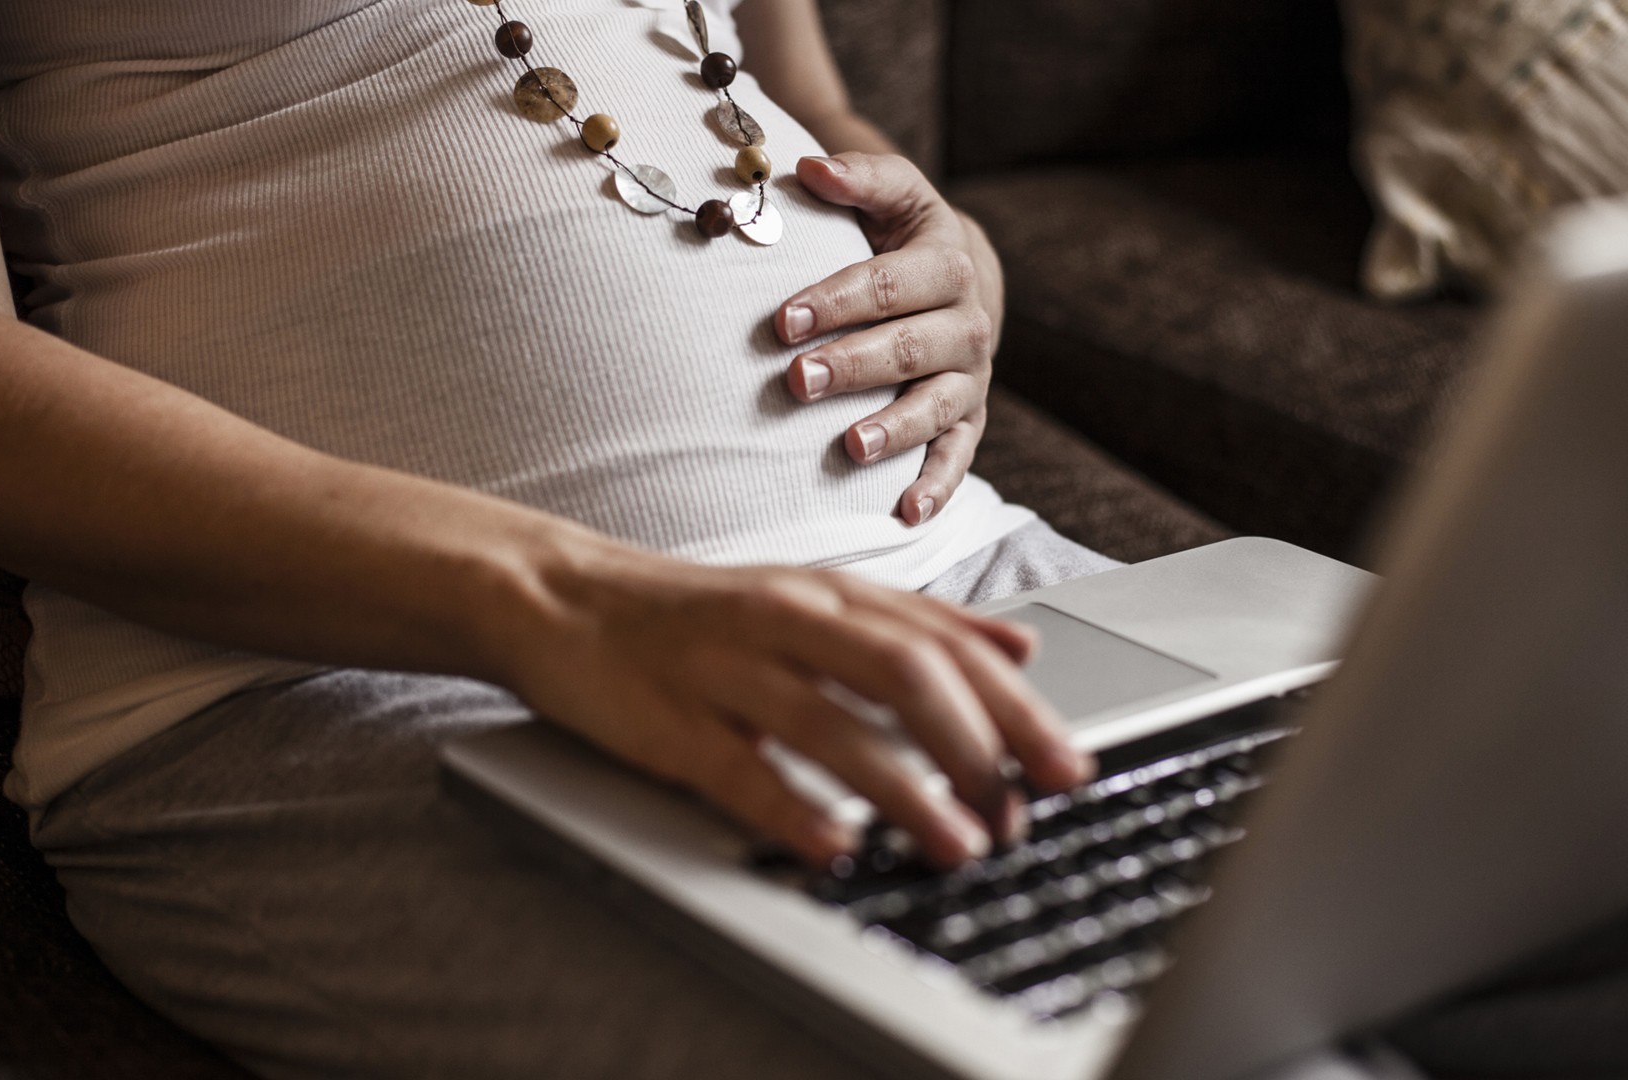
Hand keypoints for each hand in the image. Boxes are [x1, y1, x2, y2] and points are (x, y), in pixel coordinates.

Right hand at [505, 549, 1091, 867]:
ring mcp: (726, 670)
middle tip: (1027, 807)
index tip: (1065, 763)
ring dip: (905, 790)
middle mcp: (786, 622)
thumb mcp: (812, 597)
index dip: (1013, 707)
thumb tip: (1017, 650)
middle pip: (904, 674)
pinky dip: (792, 809)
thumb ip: (913, 622)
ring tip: (959, 843)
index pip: (942, 644)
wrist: (562, 598)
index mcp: (829, 595)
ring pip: (830, 725)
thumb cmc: (698, 613)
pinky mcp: (669, 722)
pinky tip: (835, 847)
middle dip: (979, 744)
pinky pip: (738, 770)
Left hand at [775, 152, 1006, 526]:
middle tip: (798, 380)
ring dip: (894, 428)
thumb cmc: (903, 236)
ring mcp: (970, 378)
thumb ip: (857, 178)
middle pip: (911, 347)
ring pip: (937, 406)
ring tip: (849, 446)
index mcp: (945, 263)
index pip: (889, 283)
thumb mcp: (893, 195)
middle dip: (855, 366)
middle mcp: (968, 323)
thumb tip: (809, 169)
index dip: (837, 301)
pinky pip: (958, 458)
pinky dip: (936, 487)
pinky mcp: (969, 421)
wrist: (958, 279)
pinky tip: (904, 513)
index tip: (783, 320)